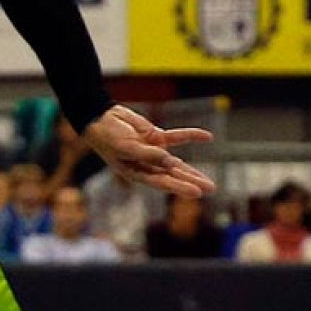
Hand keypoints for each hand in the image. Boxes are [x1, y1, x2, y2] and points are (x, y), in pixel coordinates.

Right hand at [81, 106, 214, 197]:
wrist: (100, 117)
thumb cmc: (107, 136)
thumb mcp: (125, 147)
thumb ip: (148, 154)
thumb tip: (170, 161)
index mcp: (136, 172)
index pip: (161, 182)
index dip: (179, 187)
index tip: (197, 193)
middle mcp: (146, 165)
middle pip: (172, 176)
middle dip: (191, 182)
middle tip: (210, 189)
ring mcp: (152, 152)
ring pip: (176, 163)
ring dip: (192, 171)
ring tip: (209, 182)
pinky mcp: (156, 137)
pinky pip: (177, 137)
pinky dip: (191, 136)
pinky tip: (207, 137)